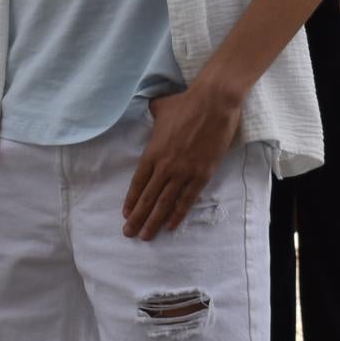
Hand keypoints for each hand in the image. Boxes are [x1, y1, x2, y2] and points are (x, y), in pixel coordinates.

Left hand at [123, 77, 246, 239]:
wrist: (213, 104)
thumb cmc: (186, 103)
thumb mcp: (161, 107)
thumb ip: (152, 113)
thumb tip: (149, 108)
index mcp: (153, 152)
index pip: (138, 182)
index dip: (132, 200)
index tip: (126, 214)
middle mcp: (165, 166)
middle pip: (148, 197)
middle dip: (138, 218)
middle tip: (129, 233)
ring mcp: (183, 172)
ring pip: (165, 203)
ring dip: (154, 221)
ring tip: (146, 236)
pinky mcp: (202, 175)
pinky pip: (187, 200)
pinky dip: (178, 214)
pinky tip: (170, 226)